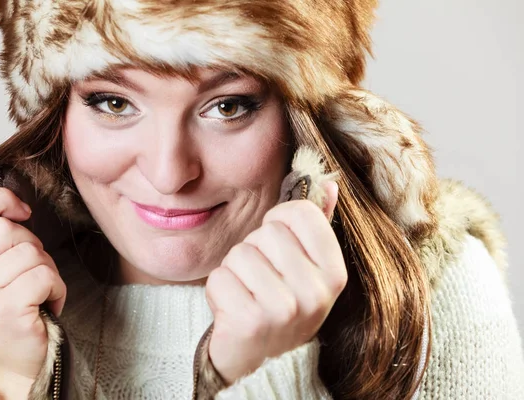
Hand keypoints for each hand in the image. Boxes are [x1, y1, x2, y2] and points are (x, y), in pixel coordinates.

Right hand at [0, 188, 65, 397]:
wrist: (10, 360)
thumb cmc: (3, 307)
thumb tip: (13, 202)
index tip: (21, 211)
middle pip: (7, 228)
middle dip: (31, 245)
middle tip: (28, 274)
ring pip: (31, 251)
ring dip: (46, 269)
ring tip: (36, 292)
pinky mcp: (4, 309)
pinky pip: (45, 274)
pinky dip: (56, 287)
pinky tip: (46, 304)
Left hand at [205, 182, 345, 383]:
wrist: (261, 360)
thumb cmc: (282, 302)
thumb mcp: (307, 267)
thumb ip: (317, 225)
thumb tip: (330, 184)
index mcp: (334, 273)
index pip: (301, 213)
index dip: (280, 218)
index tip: (276, 239)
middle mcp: (315, 293)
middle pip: (266, 232)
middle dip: (255, 249)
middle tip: (262, 278)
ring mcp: (283, 310)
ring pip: (239, 253)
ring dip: (235, 269)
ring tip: (248, 293)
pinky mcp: (249, 322)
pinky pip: (219, 277)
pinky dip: (219, 289)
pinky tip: (233, 307)